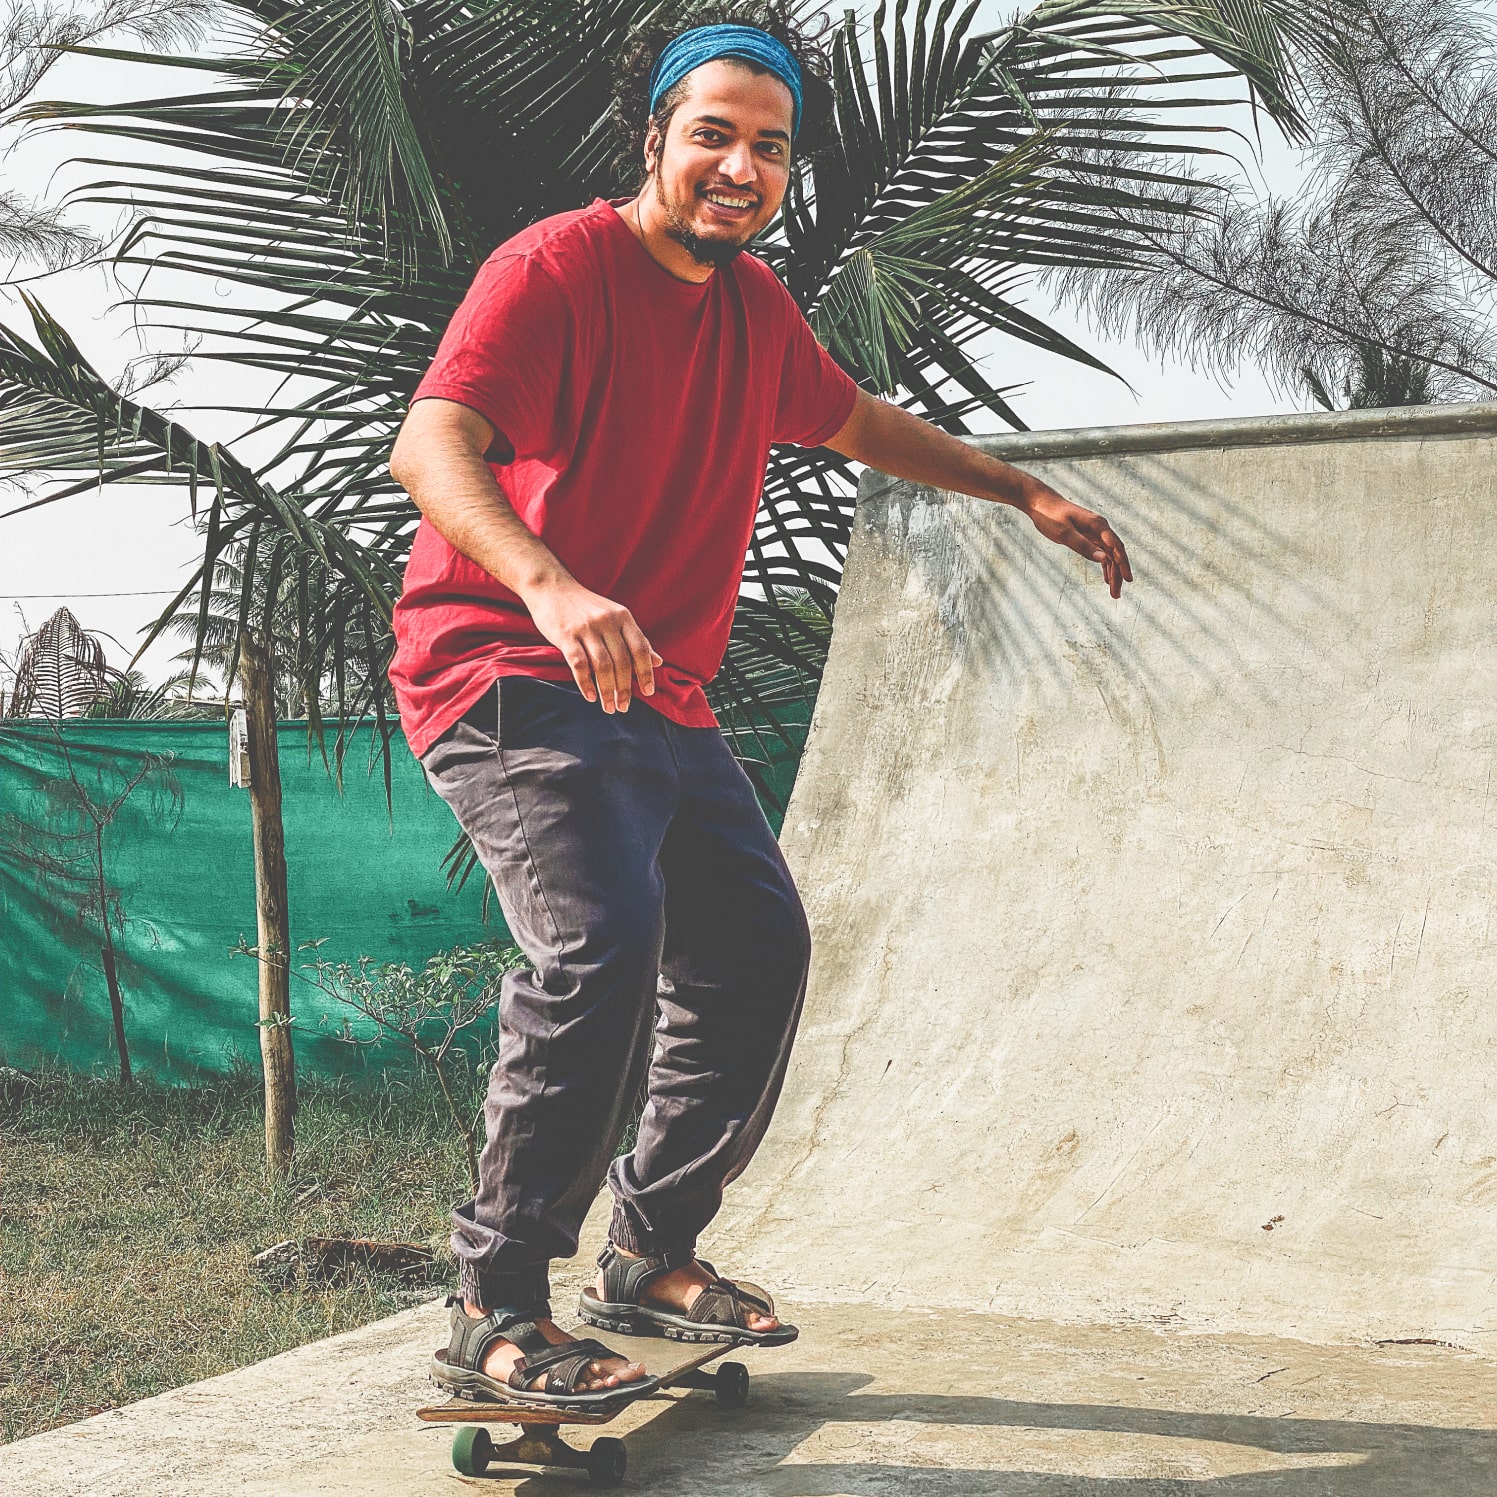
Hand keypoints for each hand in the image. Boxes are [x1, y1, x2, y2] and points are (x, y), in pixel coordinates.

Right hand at [523, 580, 662, 711]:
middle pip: (622, 662)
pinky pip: (579, 664)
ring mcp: (586, 628)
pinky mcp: (566, 635)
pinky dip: (586, 683)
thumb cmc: (585, 606)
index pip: (640, 649)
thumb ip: (636, 638)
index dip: (646, 673)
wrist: (551, 587)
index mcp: (623, 617)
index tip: (648, 692)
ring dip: (607, 690)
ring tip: (609, 707)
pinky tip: (590, 696)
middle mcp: (607, 621)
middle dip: (624, 688)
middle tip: (623, 707)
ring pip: (602, 666)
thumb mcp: (615, 616)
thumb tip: (658, 661)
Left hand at [1021, 485, 1132, 598]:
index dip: (1123, 564)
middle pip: (1115, 553)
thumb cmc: (1051, 516)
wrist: (1041, 503)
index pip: (1116, 546)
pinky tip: (1106, 579)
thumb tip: (1103, 558)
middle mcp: (1100, 528)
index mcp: (1097, 525)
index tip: (1128, 579)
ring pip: (1109, 555)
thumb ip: (1083, 545)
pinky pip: (1101, 553)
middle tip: (1116, 595)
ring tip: (1114, 593)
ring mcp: (1095, 532)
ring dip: (1112, 573)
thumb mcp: (1064, 533)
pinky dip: (1105, 566)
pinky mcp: (1088, 536)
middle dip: (1118, 574)